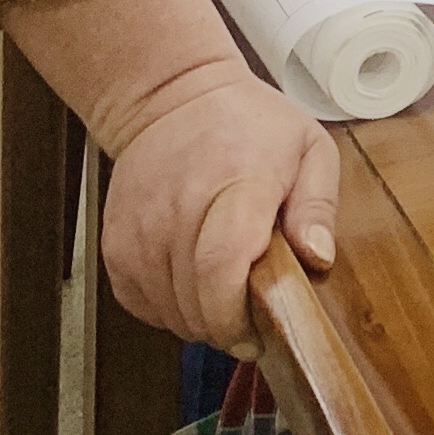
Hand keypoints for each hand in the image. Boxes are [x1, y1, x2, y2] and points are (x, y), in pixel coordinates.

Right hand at [101, 75, 338, 348]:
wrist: (170, 100)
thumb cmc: (248, 125)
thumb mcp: (308, 147)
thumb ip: (318, 206)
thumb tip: (318, 257)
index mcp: (236, 186)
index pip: (222, 268)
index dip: (238, 315)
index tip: (261, 334)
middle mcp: (179, 211)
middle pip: (195, 303)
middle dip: (228, 327)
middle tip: (251, 322)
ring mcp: (140, 231)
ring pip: (168, 311)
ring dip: (199, 320)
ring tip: (224, 296)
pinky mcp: (115, 246)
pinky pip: (139, 304)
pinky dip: (168, 309)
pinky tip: (191, 285)